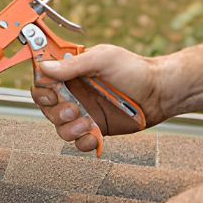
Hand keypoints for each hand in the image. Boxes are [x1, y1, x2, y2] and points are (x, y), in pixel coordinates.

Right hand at [31, 45, 165, 152]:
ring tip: (87, 124)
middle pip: (46, 109)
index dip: (42, 91)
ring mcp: (82, 114)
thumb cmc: (134, 70)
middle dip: (56, 113)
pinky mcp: (94, 130)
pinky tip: (94, 136)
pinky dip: (83, 143)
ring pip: (59, 128)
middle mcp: (73, 94)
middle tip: (74, 110)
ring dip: (69, 129)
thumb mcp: (103, 59)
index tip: (53, 94)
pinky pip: (78, 143)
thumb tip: (44, 67)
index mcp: (70, 74)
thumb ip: (72, 65)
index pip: (42, 83)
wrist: (160, 93)